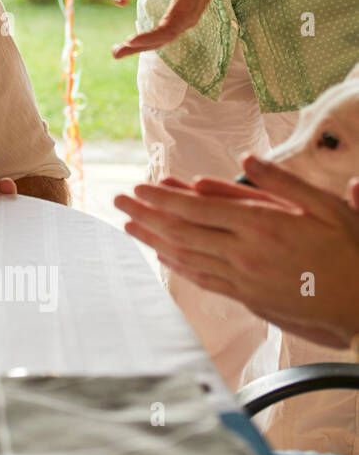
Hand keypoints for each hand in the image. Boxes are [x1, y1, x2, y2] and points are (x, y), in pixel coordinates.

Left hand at [111, 0, 230, 57]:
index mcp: (187, 8)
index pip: (167, 29)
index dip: (149, 37)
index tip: (130, 41)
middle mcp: (186, 19)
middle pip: (162, 39)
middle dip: (139, 47)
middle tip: (115, 53)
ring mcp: (183, 20)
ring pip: (161, 39)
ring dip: (140, 46)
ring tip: (117, 52)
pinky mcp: (180, 18)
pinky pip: (163, 33)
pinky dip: (147, 40)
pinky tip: (132, 43)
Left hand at [113, 155, 358, 348]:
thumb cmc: (349, 250)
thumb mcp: (325, 206)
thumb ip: (283, 182)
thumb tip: (247, 158)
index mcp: (262, 226)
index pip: (197, 209)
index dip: (163, 198)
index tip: (139, 187)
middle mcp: (245, 253)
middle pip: (181, 231)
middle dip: (145, 214)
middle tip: (118, 201)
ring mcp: (243, 278)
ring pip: (185, 256)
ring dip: (153, 239)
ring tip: (129, 225)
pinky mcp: (246, 296)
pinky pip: (202, 278)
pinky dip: (177, 264)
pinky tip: (163, 254)